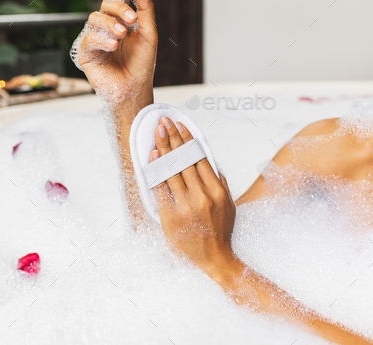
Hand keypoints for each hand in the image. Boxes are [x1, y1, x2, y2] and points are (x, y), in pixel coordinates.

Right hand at [76, 0, 157, 104]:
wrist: (133, 90)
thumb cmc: (141, 66)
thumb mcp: (148, 34)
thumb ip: (145, 10)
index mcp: (122, 21)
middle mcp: (107, 28)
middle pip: (105, 5)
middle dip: (119, 8)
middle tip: (132, 19)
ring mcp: (95, 39)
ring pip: (94, 18)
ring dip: (110, 23)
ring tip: (122, 35)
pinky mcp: (86, 53)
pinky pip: (89, 37)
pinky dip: (102, 39)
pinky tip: (113, 47)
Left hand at [150, 117, 236, 276]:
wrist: (215, 259)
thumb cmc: (221, 231)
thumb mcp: (228, 205)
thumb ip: (220, 183)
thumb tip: (210, 162)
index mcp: (216, 192)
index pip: (199, 158)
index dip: (188, 139)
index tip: (181, 125)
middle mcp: (201, 196)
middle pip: (183, 160)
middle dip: (172, 138)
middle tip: (164, 122)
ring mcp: (185, 206)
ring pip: (171, 170)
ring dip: (163, 148)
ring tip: (157, 133)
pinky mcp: (171, 216)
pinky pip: (161, 188)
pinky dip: (156, 170)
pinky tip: (153, 156)